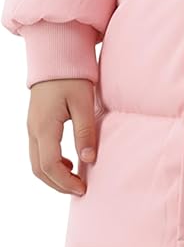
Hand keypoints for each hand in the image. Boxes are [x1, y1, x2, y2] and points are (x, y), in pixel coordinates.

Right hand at [27, 78, 97, 195]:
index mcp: (44, 127)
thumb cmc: (72, 77)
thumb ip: (85, 131)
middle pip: (39, 169)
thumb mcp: (83, 102)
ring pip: (36, 162)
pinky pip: (37, 152)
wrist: (56, 57)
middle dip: (58, 184)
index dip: (65, 182)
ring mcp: (31, 127)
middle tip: (79, 189)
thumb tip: (88, 160)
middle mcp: (33, 130)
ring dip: (53, 175)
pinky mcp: (35, 123)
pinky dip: (50, 164)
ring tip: (75, 179)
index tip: (83, 188)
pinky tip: (69, 162)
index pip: (49, 165)